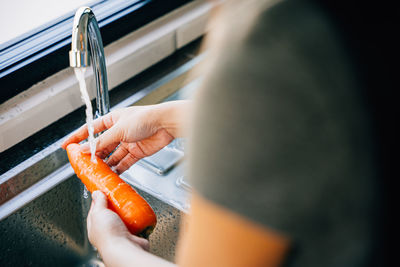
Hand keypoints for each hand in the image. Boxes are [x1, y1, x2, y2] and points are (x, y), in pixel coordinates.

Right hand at [62, 101, 188, 173]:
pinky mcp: (137, 152)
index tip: (67, 146)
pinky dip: (119, 169)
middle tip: (83, 165)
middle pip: (102, 145)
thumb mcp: (119, 130)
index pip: (90, 129)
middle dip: (93, 155)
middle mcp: (119, 131)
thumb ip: (102, 141)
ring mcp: (128, 142)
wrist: (165, 124)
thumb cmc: (145, 118)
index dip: (78, 138)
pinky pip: (124, 162)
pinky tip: (112, 174)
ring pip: (113, 155)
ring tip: (97, 173)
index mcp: (112, 120)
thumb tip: (86, 149)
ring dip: (105, 164)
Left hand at [88, 191, 175, 266]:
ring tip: (131, 201)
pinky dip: (138, 217)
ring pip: (124, 217)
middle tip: (121, 194)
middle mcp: (107, 231)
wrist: (125, 249)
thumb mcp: (99, 213)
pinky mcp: (133, 234)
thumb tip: (96, 193)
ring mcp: (121, 233)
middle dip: (117, 204)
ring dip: (128, 210)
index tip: (105, 190)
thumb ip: (98, 202)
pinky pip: (136, 223)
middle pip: (112, 212)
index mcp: (95, 227)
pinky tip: (139, 210)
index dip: (100, 199)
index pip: (95, 209)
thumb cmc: (109, 235)